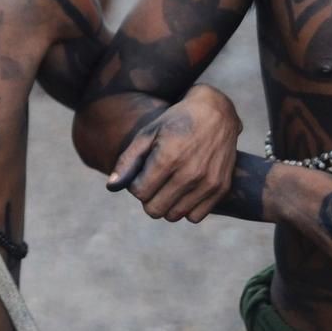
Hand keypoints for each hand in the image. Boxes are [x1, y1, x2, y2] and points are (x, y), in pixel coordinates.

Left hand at [108, 84, 241, 222]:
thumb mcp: (147, 134)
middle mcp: (190, 173)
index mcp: (168, 158)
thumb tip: (111, 187)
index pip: (140, 193)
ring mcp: (208, 182)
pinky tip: (185, 190)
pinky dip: (186, 208)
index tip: (142, 173)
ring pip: (174, 216)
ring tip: (169, 184)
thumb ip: (128, 161)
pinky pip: (194, 217)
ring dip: (167, 204)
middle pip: (154, 209)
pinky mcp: (221, 188)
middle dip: (149, 197)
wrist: (216, 113)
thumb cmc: (175, 122)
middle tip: (154, 180)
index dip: (136, 184)